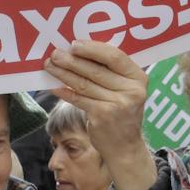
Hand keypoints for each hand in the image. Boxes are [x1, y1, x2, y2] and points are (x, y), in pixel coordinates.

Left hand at [46, 42, 156, 189]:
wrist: (124, 146)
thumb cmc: (122, 113)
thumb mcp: (126, 90)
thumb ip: (113, 73)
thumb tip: (82, 52)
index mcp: (139, 78)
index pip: (115, 56)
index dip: (93, 48)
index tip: (74, 43)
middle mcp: (131, 90)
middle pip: (97, 69)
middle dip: (72, 60)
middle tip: (55, 53)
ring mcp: (117, 104)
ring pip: (85, 83)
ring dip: (64, 73)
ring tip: (50, 65)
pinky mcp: (102, 116)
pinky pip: (79, 99)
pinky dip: (64, 92)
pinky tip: (54, 86)